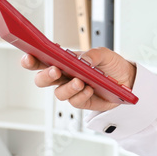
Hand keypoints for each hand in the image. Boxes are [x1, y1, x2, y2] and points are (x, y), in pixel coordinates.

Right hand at [21, 47, 136, 112]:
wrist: (128, 80)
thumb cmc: (111, 64)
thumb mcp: (104, 54)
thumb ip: (92, 55)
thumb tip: (82, 60)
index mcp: (63, 61)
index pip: (41, 60)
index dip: (31, 60)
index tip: (29, 57)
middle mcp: (64, 77)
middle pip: (43, 79)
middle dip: (45, 76)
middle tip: (56, 71)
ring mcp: (72, 90)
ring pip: (59, 93)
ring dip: (68, 87)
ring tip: (80, 82)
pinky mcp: (82, 101)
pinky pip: (75, 101)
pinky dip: (81, 95)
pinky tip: (90, 89)